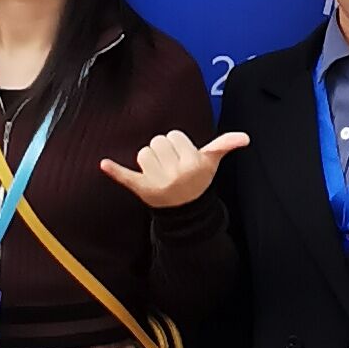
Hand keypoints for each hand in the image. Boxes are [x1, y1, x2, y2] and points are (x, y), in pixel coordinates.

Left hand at [101, 126, 249, 210]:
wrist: (186, 211)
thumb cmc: (198, 180)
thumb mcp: (211, 163)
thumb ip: (224, 145)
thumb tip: (245, 138)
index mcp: (192, 163)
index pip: (174, 136)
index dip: (177, 144)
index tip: (183, 158)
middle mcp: (175, 173)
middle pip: (157, 142)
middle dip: (163, 151)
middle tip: (171, 166)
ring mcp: (157, 182)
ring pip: (143, 153)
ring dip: (149, 160)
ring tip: (160, 173)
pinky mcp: (141, 189)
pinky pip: (125, 177)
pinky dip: (114, 171)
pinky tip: (104, 164)